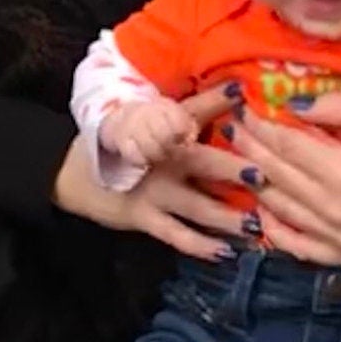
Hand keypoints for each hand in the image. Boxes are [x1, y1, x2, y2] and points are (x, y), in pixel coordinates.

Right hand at [53, 86, 244, 258]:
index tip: (242, 93)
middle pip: (204, 162)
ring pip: (198, 206)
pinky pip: (176, 235)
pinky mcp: (143, 217)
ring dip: (228, 217)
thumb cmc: (125, 144)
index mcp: (163, 128)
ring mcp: (153, 191)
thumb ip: (194, 110)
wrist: (74, 173)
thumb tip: (240, 89)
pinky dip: (201, 245)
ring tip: (255, 226)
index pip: (193, 109)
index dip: (218, 100)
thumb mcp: (151, 120)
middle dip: (236, 169)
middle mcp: (162, 158)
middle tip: (266, 177)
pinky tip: (225, 252)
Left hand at [229, 94, 340, 267]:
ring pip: (281, 209)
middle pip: (277, 175)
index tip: (245, 112)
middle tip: (233, 131)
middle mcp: (334, 208)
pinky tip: (262, 210)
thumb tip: (293, 104)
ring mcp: (337, 237)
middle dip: (251, 150)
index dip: (262, 127)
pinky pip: (296, 245)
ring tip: (242, 163)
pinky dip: (274, 228)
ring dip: (256, 184)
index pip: (287, 145)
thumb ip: (339, 108)